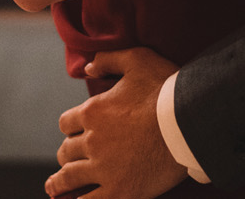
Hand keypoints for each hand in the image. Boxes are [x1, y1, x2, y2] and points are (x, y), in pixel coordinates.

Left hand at [46, 48, 186, 198]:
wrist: (190, 121)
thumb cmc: (166, 88)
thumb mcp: (137, 59)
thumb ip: (108, 60)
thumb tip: (88, 67)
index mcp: (93, 112)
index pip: (66, 123)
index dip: (70, 128)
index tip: (74, 133)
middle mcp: (92, 141)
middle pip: (67, 151)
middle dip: (67, 154)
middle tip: (68, 160)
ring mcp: (104, 168)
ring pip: (70, 177)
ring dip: (60, 182)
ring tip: (54, 187)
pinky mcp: (120, 190)